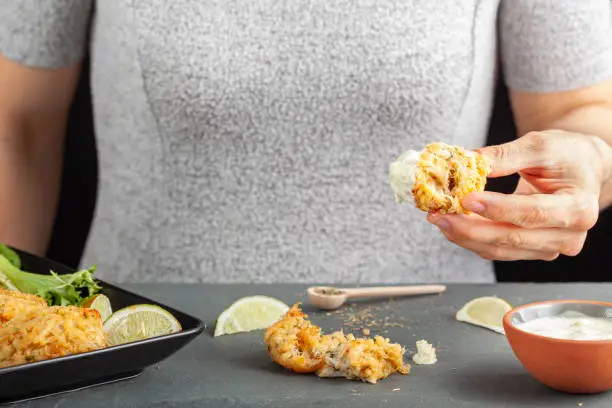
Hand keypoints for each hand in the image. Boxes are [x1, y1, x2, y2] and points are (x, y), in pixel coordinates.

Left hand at [428, 130, 611, 260]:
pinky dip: (473, 239)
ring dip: (465, 237)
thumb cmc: (566, 155)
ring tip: (439, 218)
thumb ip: (505, 156)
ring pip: (501, 250)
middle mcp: (568, 235)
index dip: (497, 209)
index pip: (533, 213)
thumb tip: (469, 162)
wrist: (581, 169)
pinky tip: (453, 224)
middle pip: (513, 238)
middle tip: (439, 215)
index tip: (466, 200)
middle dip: (470, 229)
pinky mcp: (534, 250)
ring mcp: (551, 247)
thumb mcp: (540, 145)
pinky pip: (498, 250)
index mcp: (579, 207)